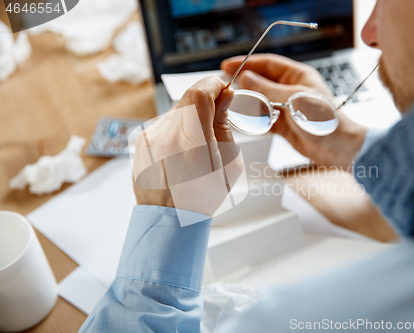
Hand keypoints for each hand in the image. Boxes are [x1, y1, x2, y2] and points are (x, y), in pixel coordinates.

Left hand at [133, 77, 239, 207]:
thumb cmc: (203, 196)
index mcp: (192, 143)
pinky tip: (182, 151)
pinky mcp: (141, 141)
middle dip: (206, 102)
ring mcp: (149, 137)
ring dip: (191, 118)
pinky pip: (164, 123)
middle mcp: (165, 136)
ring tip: (197, 145)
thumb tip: (224, 98)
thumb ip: (224, 126)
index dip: (214, 86)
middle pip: (188, 99)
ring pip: (176, 111)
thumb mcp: (229, 163)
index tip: (223, 91)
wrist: (170, 219)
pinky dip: (177, 129)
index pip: (199, 92)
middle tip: (216, 118)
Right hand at [221, 54, 366, 168]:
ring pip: (260, 101)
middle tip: (227, 88)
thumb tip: (247, 78)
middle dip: (245, 85)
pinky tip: (246, 120)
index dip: (248, 63)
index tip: (228, 65)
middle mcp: (291, 89)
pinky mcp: (283, 124)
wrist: (337, 148)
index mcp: (298, 76)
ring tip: (235, 105)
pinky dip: (254, 119)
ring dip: (248, 103)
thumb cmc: (326, 121)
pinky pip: (263, 118)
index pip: (268, 64)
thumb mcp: (295, 100)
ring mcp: (286, 107)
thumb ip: (269, 90)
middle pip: (262, 82)